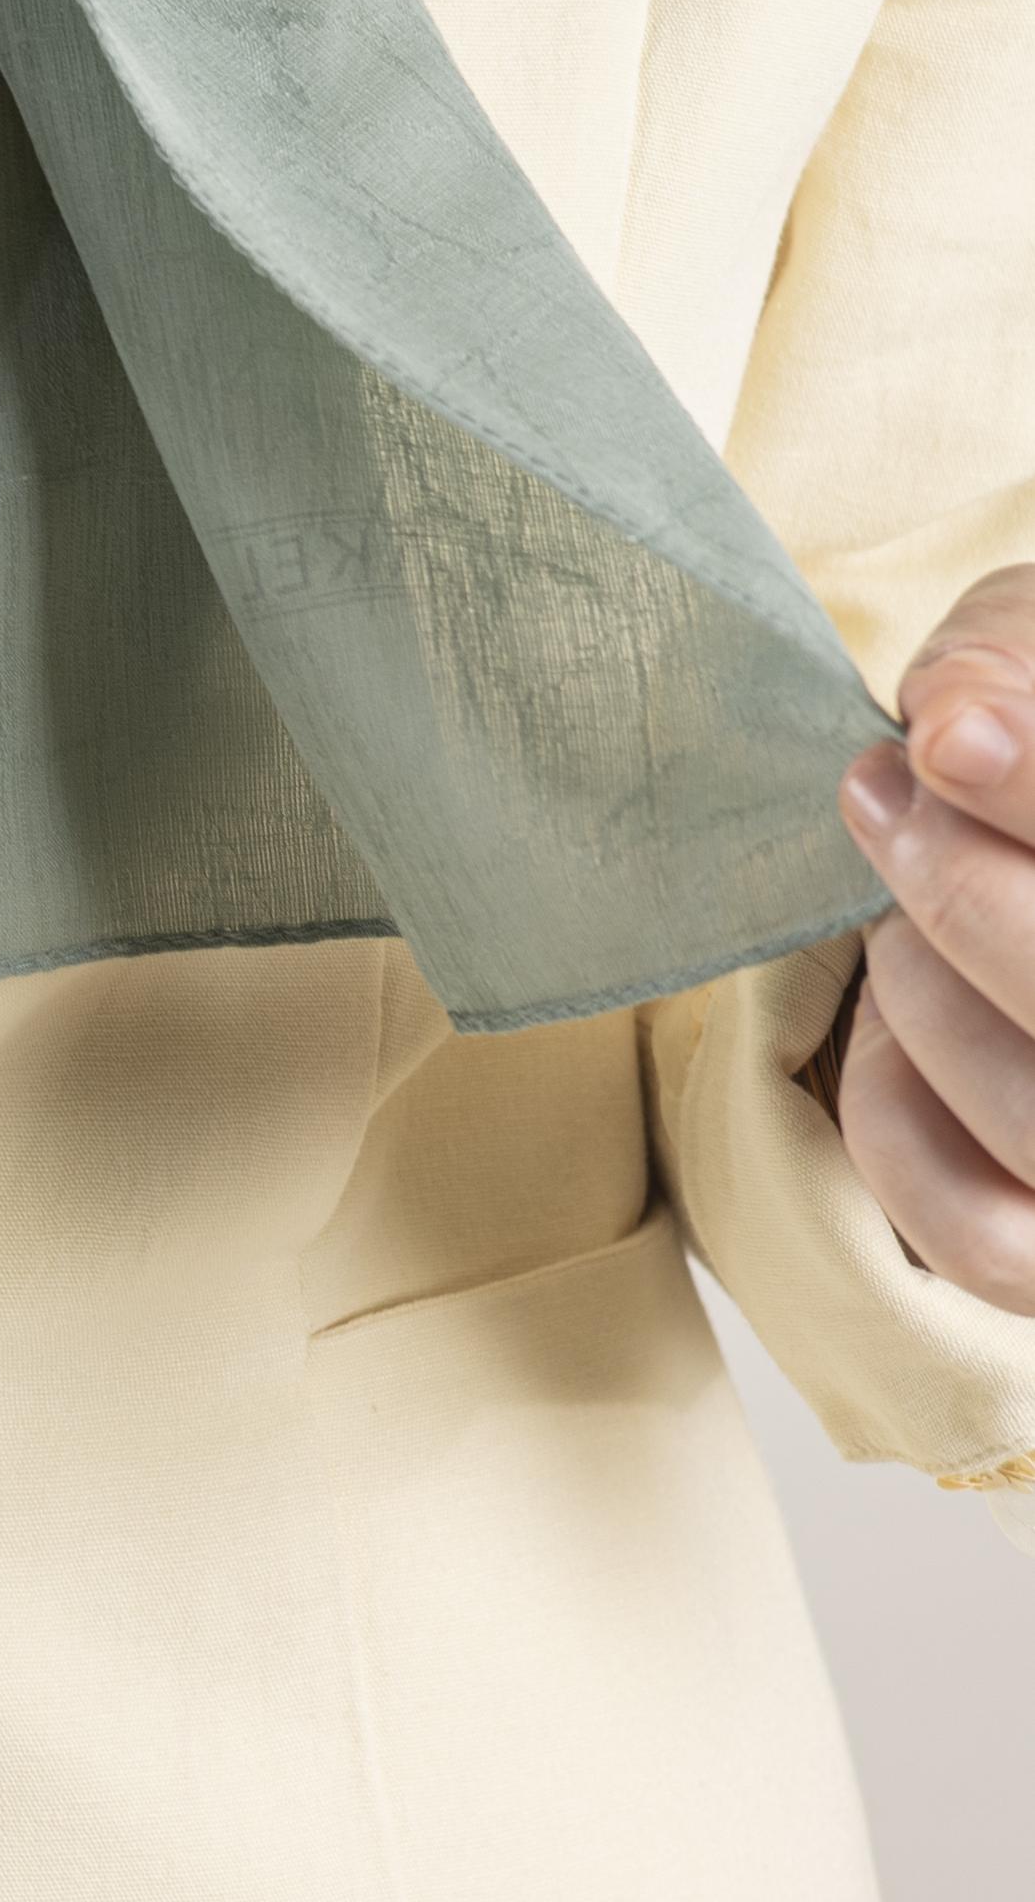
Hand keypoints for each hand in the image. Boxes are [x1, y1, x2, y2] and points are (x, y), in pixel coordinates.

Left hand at [835, 565, 1034, 1312]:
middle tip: (886, 797)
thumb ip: (1014, 667)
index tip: (941, 743)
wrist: (1014, 832)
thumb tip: (955, 728)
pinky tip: (889, 1023)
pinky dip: (893, 1113)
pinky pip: (975, 1234)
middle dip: (962, 892)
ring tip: (900, 908)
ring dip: (922, 988)